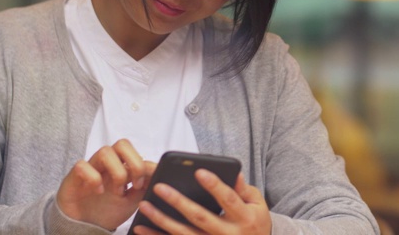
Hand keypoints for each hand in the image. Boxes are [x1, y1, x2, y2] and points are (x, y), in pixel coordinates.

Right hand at [57, 139, 155, 229]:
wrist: (86, 227)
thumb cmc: (109, 210)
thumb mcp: (133, 200)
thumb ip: (146, 185)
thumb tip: (158, 171)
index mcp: (122, 166)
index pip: (136, 153)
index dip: (145, 166)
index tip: (147, 184)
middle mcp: (107, 164)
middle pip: (123, 144)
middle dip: (134, 163)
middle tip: (135, 185)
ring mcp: (91, 168)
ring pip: (105, 151)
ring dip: (116, 172)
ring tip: (117, 192)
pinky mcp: (74, 176)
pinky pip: (82, 165)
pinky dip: (93, 178)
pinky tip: (98, 191)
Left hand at [132, 170, 271, 234]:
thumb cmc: (255, 223)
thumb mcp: (257, 206)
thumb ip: (244, 190)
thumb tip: (235, 172)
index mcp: (244, 218)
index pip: (228, 200)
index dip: (214, 186)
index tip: (199, 171)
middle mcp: (227, 234)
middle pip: (200, 217)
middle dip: (178, 202)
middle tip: (160, 187)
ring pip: (183, 234)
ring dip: (161, 221)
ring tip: (145, 205)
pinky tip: (141, 228)